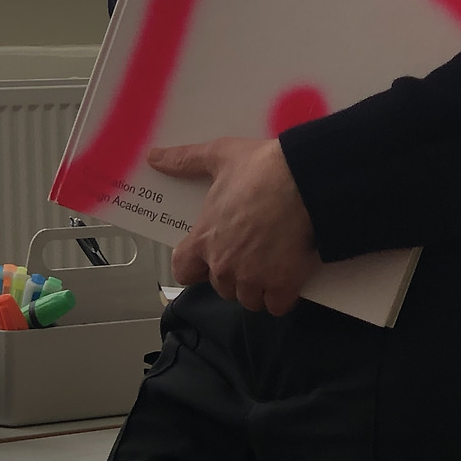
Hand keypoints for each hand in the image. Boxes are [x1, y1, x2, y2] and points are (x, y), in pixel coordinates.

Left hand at [148, 137, 320, 314]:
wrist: (306, 182)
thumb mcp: (219, 156)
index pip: (183, 270)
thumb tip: (155, 157)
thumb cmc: (262, 170)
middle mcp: (224, 266)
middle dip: (233, 275)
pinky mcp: (283, 285)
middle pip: (221, 287)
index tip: (206, 258)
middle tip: (249, 252)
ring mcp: (254, 279)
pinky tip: (289, 277)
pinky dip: (282, 296)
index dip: (194, 267)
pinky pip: (277, 305)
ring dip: (257, 288)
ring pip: (249, 299)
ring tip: (271, 264)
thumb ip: (185, 160)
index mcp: (204, 239)